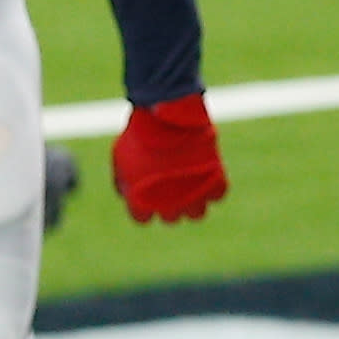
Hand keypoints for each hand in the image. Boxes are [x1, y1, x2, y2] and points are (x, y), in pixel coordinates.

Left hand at [114, 94, 228, 222]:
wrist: (166, 119)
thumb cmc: (139, 136)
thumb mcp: (120, 158)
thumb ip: (123, 181)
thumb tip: (126, 193)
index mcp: (142, 205)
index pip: (142, 219)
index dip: (144, 204)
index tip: (147, 190)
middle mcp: (169, 207)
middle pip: (170, 217)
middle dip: (170, 202)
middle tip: (170, 182)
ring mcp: (193, 197)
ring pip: (196, 213)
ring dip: (193, 201)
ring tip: (191, 182)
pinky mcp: (214, 182)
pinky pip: (218, 194)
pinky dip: (214, 186)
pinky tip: (206, 173)